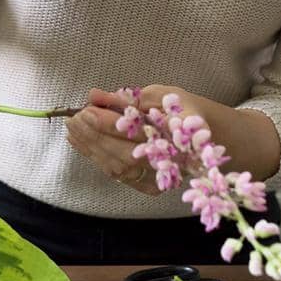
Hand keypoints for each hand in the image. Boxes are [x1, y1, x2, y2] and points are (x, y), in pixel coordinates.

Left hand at [65, 84, 225, 194]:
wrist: (207, 138)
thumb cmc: (183, 110)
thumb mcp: (161, 95)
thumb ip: (128, 98)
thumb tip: (95, 95)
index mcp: (179, 136)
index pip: (136, 133)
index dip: (109, 122)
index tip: (88, 109)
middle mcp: (171, 163)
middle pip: (124, 154)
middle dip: (95, 136)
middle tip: (75, 118)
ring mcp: (160, 179)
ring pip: (118, 167)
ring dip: (90, 146)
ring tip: (72, 127)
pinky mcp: (150, 186)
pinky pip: (117, 173)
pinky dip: (95, 156)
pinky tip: (79, 141)